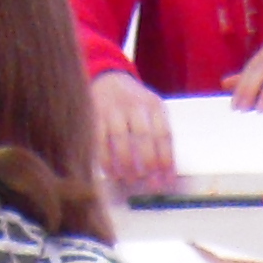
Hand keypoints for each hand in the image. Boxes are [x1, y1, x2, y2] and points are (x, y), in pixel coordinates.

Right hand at [93, 71, 175, 187]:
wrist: (107, 79)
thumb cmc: (134, 104)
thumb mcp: (151, 110)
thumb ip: (157, 132)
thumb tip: (164, 171)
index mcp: (153, 104)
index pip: (163, 134)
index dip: (167, 159)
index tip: (168, 180)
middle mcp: (134, 104)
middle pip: (144, 136)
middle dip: (148, 163)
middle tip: (150, 183)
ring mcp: (113, 108)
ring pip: (121, 139)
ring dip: (127, 164)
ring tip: (131, 179)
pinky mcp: (95, 115)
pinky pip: (100, 141)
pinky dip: (106, 160)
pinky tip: (112, 173)